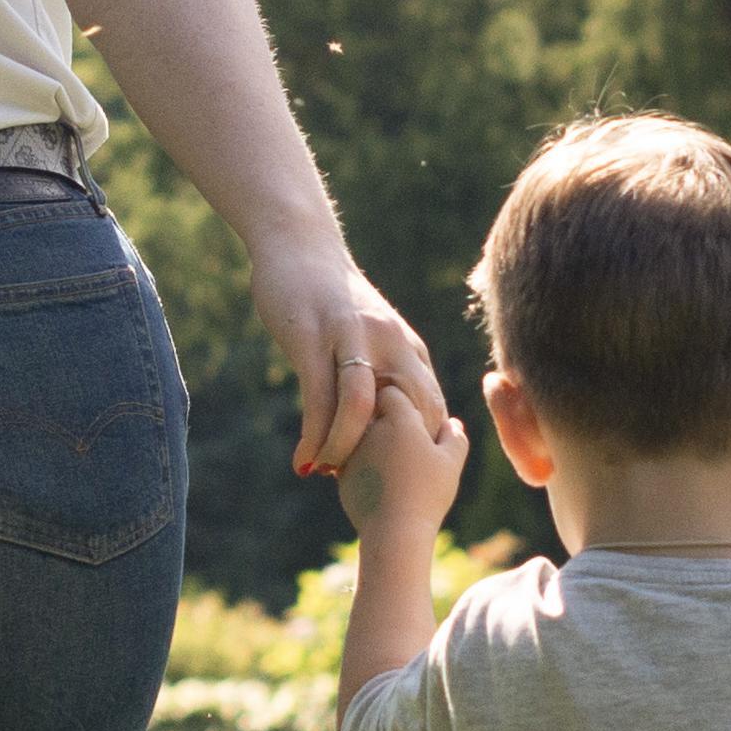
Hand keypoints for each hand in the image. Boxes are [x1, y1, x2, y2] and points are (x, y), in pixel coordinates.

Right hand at [253, 240, 442, 479]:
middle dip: (389, 457)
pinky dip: (314, 436)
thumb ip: (386, 370)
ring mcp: (351, 338)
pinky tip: (304, 462)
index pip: (430, 408)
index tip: (396, 477)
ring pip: (360, 408)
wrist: (300, 245)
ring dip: (344, 450)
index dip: (417, 449)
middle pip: (408, 413)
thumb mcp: (373, 335)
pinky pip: (319, 397)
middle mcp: (389, 342)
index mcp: (407, 346)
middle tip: (363, 485)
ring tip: (327, 474)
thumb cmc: (334, 297)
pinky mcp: (313, 337)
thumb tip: (390, 418)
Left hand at [335, 385, 470, 546]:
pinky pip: (350, 459)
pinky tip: (380, 480)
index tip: (410, 414)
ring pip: (359, 435)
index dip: (401, 400)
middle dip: (382, 418)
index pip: (392, 392)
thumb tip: (451, 423)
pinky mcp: (341, 474)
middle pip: (372, 411)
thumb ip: (454, 436)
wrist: (394, 530)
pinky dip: (361, 464)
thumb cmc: (428, 493)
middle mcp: (370, 428)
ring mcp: (351, 451)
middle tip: (401, 436)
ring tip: (391, 462)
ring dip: (370, 440)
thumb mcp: (451, 463)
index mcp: (399, 418)